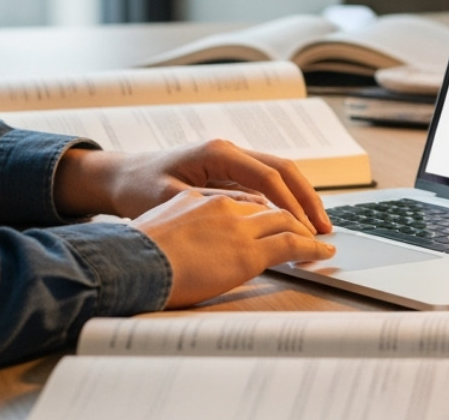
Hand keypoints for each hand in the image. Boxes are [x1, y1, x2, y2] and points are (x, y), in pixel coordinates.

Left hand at [53, 139, 332, 233]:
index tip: (306, 230)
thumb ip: (209, 206)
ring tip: (318, 228)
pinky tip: (294, 222)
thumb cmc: (139, 187)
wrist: (120, 176)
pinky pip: (267, 183)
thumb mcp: (170, 199)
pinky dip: (285, 200)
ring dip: (300, 199)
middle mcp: (230, 151)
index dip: (290, 205)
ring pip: (279, 174)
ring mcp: (232, 160)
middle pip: (283, 170)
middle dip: (307, 199)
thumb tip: (249, 216)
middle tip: (325, 229)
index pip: (267, 177)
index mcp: (218, 152)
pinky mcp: (230, 172)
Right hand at [131, 190, 336, 306]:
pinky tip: (320, 252)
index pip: (253, 186)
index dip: (275, 198)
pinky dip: (310, 245)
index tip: (287, 209)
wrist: (128, 262)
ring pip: (285, 218)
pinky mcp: (246, 252)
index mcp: (207, 190)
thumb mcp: (169, 212)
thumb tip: (213, 222)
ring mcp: (238, 225)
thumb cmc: (140, 243)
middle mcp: (226, 200)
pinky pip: (290, 243)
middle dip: (299, 208)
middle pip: (275, 195)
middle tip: (315, 222)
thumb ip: (197, 210)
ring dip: (307, 226)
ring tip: (321, 238)